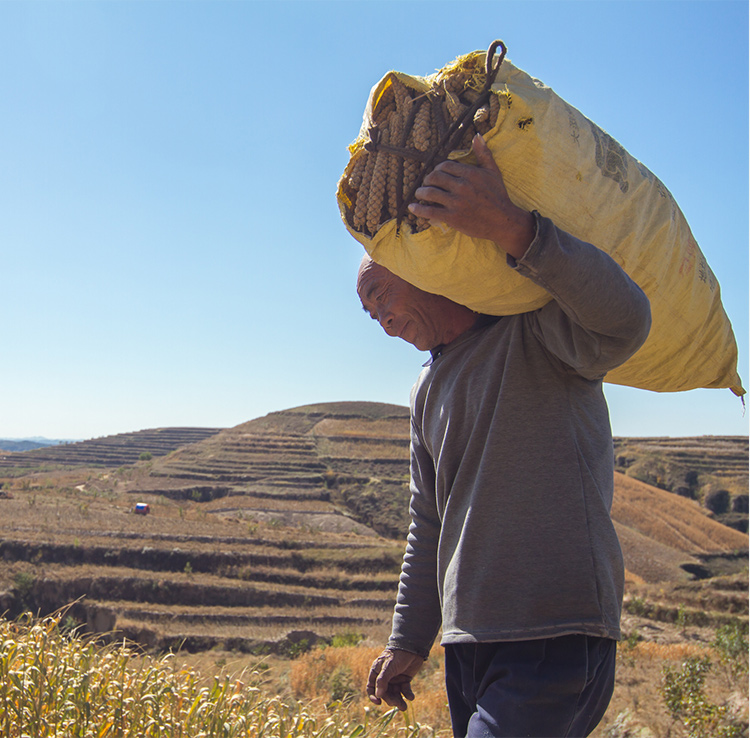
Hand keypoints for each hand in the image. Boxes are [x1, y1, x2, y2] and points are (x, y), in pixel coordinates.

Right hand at [366, 648, 423, 710]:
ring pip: (395, 694)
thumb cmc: (397, 655)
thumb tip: (378, 695)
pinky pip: (404, 690)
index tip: (379, 702)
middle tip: (398, 704)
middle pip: (385, 693)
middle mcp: (385, 677)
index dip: (373, 696)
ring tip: (404, 707)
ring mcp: (395, 679)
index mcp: (377, 672)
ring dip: (399, 701)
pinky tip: (411, 697)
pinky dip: (407, 695)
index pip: (371, 687)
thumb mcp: (388, 667)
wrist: (412, 647)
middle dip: (391, 700)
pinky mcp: (404, 679)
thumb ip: (382, 681)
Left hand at [408, 134, 534, 259]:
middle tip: (426, 184)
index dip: (438, 169)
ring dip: (420, 192)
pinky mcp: (452, 217)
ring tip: (419, 194)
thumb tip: (477, 136)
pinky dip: (418, 209)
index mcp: (470, 173)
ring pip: (430, 193)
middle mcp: (461, 186)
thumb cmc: (498, 196)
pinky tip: (412, 207)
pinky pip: (430, 211)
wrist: (502, 221)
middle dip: (427, 180)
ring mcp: (456, 202)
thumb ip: (483, 153)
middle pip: (434, 177)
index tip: (437, 174)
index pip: (445, 166)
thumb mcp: (493, 172)